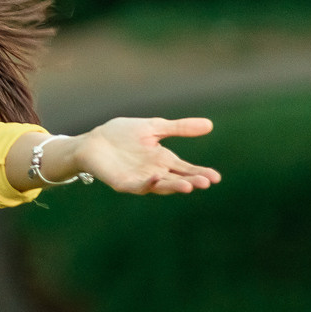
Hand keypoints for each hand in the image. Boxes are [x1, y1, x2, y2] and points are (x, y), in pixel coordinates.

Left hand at [46, 118, 220, 194]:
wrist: (94, 140)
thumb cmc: (123, 134)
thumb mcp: (154, 127)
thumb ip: (179, 128)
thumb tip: (210, 124)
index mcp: (164, 161)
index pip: (186, 169)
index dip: (201, 173)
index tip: (216, 177)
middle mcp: (155, 173)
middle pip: (177, 180)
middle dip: (191, 182)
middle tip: (206, 182)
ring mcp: (140, 180)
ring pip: (161, 186)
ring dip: (174, 186)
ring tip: (188, 186)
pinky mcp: (124, 183)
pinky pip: (138, 186)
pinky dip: (147, 184)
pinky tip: (155, 179)